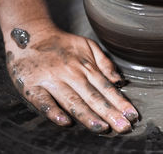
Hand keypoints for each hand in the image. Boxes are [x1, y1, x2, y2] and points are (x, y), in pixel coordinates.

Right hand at [4, 23, 137, 132]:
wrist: (30, 34)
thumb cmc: (63, 44)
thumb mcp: (88, 46)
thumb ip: (105, 63)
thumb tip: (119, 81)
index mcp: (85, 66)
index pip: (106, 88)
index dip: (120, 102)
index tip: (132, 115)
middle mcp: (71, 74)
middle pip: (93, 97)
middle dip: (110, 113)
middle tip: (124, 127)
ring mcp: (51, 81)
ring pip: (72, 101)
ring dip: (88, 116)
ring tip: (103, 128)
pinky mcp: (32, 87)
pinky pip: (43, 102)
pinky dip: (53, 112)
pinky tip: (65, 122)